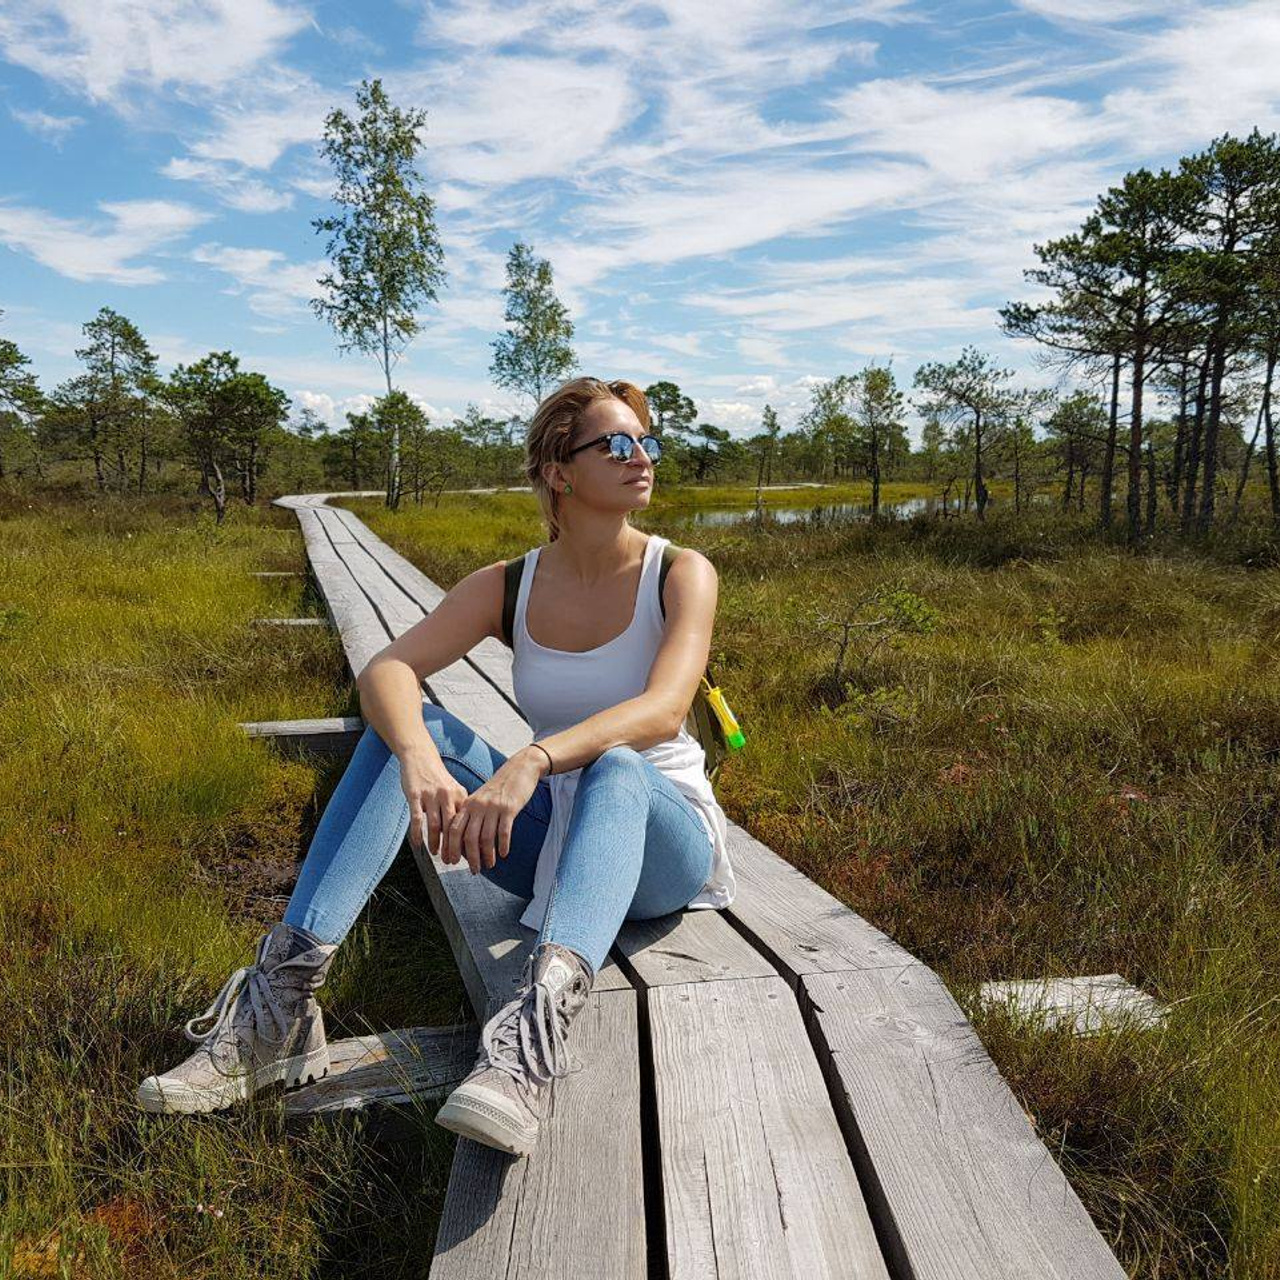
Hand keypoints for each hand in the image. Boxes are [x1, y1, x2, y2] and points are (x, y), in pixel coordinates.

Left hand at [401, 747, 544, 875]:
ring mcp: (493, 807)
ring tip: (489, 865)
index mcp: (468, 804)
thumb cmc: (499, 787)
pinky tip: (503, 854)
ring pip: (486, 838)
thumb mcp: (480, 799)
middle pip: (468, 837)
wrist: (519, 768)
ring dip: (487, 855)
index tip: (451, 862)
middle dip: (470, 857)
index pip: (453, 830)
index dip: (451, 848)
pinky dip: (503, 845)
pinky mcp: (509, 808)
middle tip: (474, 870)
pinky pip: (504, 831)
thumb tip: (464, 841)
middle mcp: (478, 806)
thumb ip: (471, 815)